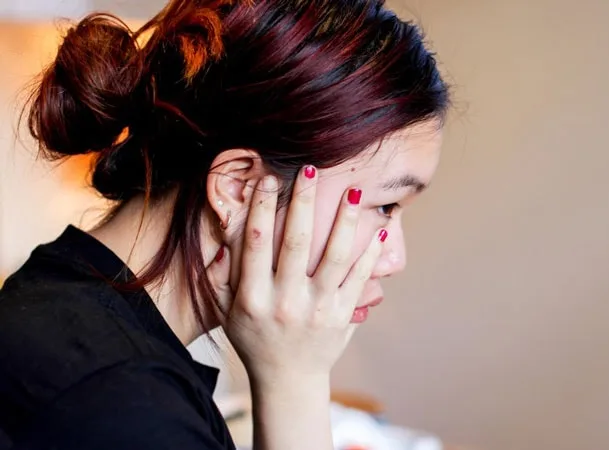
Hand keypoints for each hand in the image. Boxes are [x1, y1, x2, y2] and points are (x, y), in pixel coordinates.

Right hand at [208, 167, 385, 382]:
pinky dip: (371, 254)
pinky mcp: (342, 315)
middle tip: (309, 168)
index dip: (259, 208)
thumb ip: (222, 275)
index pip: (255, 244)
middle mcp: (285, 303)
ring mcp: (317, 309)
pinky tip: (380, 230)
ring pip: (333, 257)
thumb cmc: (254, 338)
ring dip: (344, 221)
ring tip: (353, 191)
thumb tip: (228, 232)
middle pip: (294, 243)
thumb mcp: (227, 311)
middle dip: (302, 202)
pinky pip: (359, 279)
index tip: (267, 179)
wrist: (287, 379)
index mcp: (252, 299)